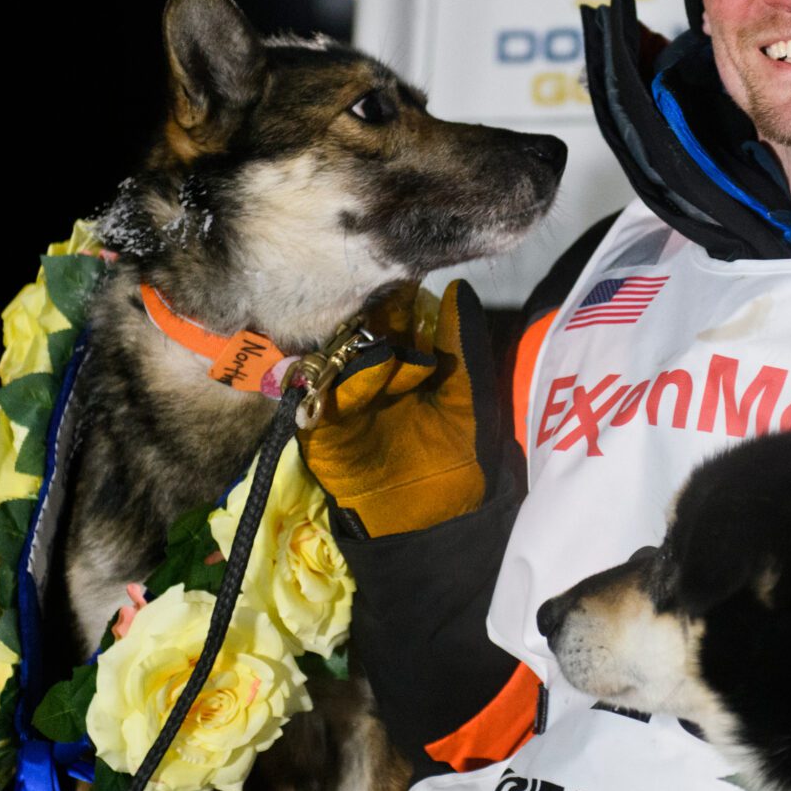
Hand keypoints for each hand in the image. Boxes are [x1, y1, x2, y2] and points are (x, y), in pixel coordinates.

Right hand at [299, 280, 500, 537]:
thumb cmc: (459, 456)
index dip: (398, 296)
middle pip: (358, 331)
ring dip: (360, 346)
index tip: (405, 272)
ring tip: (383, 337)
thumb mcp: (469, 396)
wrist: (435, 518)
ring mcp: (340, 400)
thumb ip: (463, 344)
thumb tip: (457, 287)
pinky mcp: (321, 429)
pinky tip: (368, 371)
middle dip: (370, 314)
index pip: (392, 317)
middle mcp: (367, 374)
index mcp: (403, 362)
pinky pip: (325, 399)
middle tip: (381, 290)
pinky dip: (347, 384)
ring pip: (339, 358)